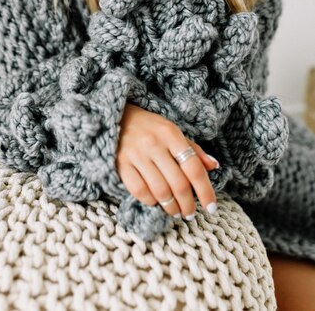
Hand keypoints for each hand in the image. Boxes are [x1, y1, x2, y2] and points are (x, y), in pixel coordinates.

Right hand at [116, 103, 218, 218]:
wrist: (118, 117)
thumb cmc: (150, 128)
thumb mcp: (173, 131)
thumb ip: (193, 149)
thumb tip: (213, 166)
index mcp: (171, 134)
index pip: (193, 168)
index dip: (205, 191)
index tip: (211, 208)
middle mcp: (154, 143)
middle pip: (178, 183)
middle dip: (188, 204)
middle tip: (190, 214)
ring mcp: (136, 154)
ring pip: (160, 190)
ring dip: (171, 207)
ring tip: (176, 211)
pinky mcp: (121, 163)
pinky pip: (139, 190)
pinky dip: (150, 201)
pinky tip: (156, 203)